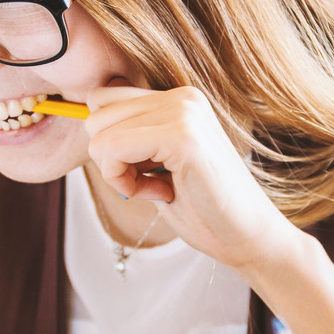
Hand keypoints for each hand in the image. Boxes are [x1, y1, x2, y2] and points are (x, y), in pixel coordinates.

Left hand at [84, 80, 299, 269]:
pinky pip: (113, 149)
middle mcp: (182, 96)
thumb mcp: (158, 163)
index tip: (142, 171)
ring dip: (117, 172)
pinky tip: (159, 193)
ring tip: (158, 188)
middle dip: (110, 158)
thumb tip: (86, 119)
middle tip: (149, 183)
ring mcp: (185, 112)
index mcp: (179, 98)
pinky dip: (123, 181)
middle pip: (95, 114)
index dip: (109, 143)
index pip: (103, 99)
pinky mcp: (183, 136)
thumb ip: (132, 137)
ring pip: (100, 133)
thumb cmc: (203, 207)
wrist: (248, 237)